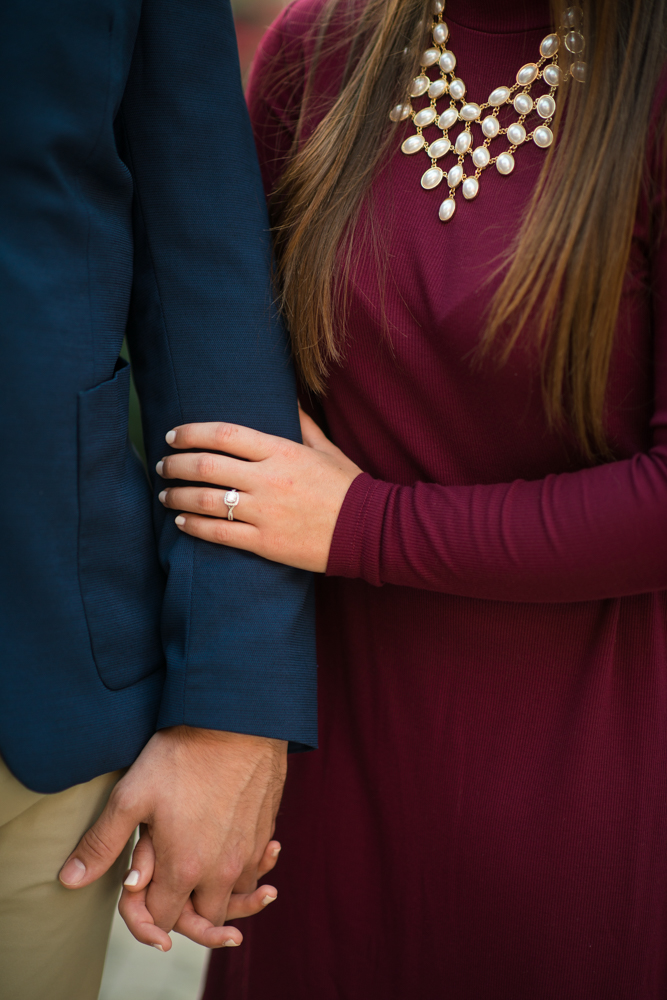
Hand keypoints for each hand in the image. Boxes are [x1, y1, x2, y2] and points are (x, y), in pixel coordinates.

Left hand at [59, 727, 286, 949]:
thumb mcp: (131, 796)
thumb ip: (102, 844)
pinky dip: (243, 868)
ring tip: (200, 867)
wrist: (237, 721)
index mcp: (184, 869)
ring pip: (233, 897)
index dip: (147, 913)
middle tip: (169, 883)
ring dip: (217, 892)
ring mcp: (248, 853)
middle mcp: (222, 871)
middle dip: (185, 910)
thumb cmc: (182, 755)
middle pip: (204, 919)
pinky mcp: (265, 832)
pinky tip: (226, 843)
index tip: (142, 889)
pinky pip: (255, 870)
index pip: (163, 920)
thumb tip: (70, 880)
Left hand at [156, 408, 361, 572]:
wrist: (371, 531)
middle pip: (206, 465)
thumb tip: (287, 397)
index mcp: (282, 451)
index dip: (191, 432)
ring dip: (177, 496)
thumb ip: (302, 424)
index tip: (173, 435)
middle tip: (163, 465)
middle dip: (175, 464)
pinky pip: (219, 534)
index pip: (223, 434)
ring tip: (165, 494)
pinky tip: (181, 522)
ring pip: (205, 501)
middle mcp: (269, 479)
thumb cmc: (348, 487)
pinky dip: (193, 527)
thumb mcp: (327, 449)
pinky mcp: (265, 544)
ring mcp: (265, 513)